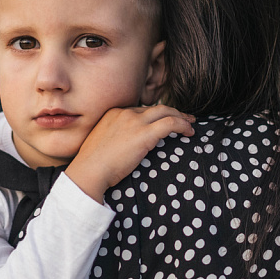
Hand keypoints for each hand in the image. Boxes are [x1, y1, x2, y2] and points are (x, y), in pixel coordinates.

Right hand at [65, 105, 194, 202]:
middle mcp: (125, 113)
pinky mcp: (144, 133)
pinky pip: (170, 124)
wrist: (89, 170)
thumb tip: (125, 145)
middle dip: (173, 112)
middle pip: (156, 108)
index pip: (141, 110)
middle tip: (185, 119)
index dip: (156, 116)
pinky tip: (189, 133)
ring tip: (190, 125)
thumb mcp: (102, 142)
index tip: (164, 122)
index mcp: (114, 113)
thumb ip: (115, 137)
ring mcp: (135, 122)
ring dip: (181, 118)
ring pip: (166, 112)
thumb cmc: (92, 164)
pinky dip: (183, 126)